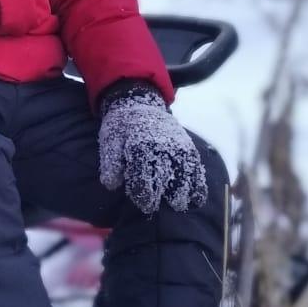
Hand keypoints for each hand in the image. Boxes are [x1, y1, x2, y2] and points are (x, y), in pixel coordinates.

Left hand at [98, 84, 207, 214]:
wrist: (139, 102)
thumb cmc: (122, 127)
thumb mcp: (109, 141)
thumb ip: (110, 164)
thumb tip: (112, 184)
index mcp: (140, 148)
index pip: (144, 182)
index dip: (143, 197)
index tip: (142, 203)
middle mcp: (163, 149)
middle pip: (167, 185)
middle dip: (162, 199)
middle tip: (155, 204)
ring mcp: (179, 149)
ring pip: (185, 182)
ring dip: (180, 196)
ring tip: (175, 203)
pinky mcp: (189, 149)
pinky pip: (198, 173)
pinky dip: (197, 188)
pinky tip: (193, 198)